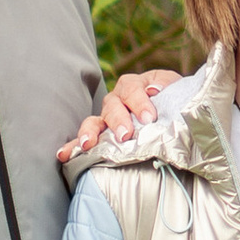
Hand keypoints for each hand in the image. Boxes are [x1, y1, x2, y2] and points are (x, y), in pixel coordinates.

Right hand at [57, 67, 180, 161]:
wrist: (173, 110)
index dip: (140, 102)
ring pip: (94, 121)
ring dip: (90, 132)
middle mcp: (117, 99)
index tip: (149, 117)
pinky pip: (85, 138)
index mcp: (135, 85)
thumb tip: (154, 91)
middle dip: (118, 120)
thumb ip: (168, 85)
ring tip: (88, 143)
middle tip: (125, 135)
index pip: (133, 89)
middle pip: (113, 106)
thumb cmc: (173, 97)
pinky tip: (64, 154)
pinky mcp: (101, 133)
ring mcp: (106, 116)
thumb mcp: (175, 86)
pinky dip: (73, 146)